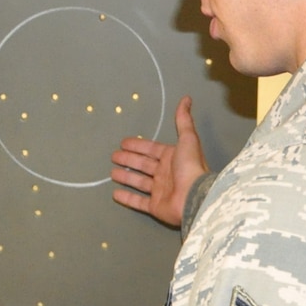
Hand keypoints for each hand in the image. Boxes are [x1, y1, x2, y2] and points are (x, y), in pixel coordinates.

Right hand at [110, 95, 207, 227]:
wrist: (194, 196)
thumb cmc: (190, 167)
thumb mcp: (187, 139)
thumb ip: (184, 120)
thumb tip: (187, 98)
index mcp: (173, 158)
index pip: (151, 149)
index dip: (138, 146)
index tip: (123, 143)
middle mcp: (166, 174)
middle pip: (143, 165)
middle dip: (129, 159)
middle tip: (113, 155)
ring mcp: (160, 191)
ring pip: (139, 182)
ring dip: (126, 177)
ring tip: (112, 172)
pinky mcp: (155, 207)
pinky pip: (139, 202)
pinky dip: (127, 198)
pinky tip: (115, 194)